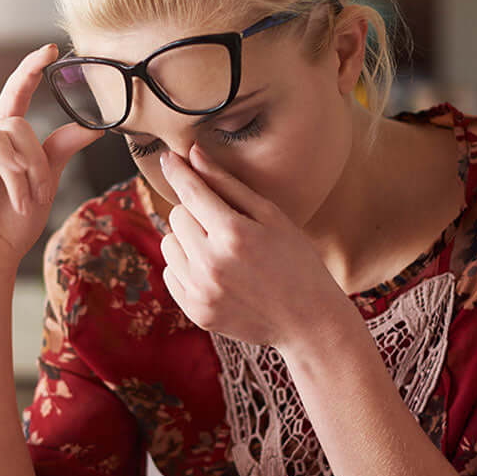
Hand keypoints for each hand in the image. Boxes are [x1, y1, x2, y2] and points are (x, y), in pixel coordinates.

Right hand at [0, 44, 103, 285]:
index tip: (50, 49)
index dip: (30, 71)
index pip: (15, 95)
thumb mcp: (44, 186)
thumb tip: (91, 126)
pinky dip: (7, 172)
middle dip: (38, 159)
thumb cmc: (11, 229)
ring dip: (25, 170)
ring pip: (2, 135)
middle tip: (43, 192)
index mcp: (1, 142)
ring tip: (27, 200)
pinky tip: (14, 197)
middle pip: (17, 123)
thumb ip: (59, 153)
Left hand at [158, 144, 349, 349]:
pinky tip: (215, 272)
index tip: (169, 157)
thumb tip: (193, 154)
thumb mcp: (271, 216)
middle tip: (224, 225)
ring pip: (168, 244)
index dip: (178, 171)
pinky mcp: (195, 310)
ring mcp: (200, 290)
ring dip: (187, 240)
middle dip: (195, 213)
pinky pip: (170, 273)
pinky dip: (186, 267)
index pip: (191, 191)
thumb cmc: (296, 261)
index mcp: (233, 233)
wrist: (307, 321)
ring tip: (219, 250)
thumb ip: (228, 185)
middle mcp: (211, 263)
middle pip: (177, 216)